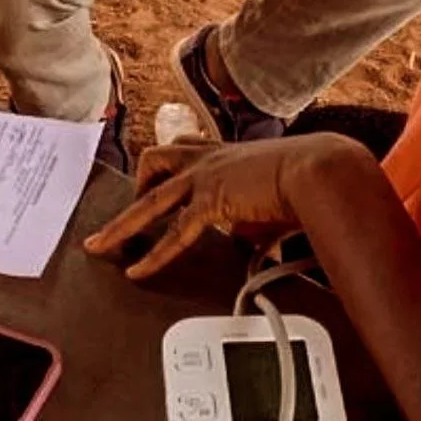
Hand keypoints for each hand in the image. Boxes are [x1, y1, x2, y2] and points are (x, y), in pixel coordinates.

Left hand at [84, 134, 359, 278]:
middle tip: (115, 219)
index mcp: (222, 152)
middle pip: (152, 163)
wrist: (320, 171)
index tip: (148, 181)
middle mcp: (207, 157)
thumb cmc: (305, 182)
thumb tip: (244, 243)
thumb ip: (250, 221)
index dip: (162, 166)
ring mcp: (205, 176)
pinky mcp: (211, 200)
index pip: (180, 149)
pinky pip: (173, 232)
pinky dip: (153, 255)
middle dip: (131, 190)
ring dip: (121, 225)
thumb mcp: (268, 200)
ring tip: (99, 246)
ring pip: (149, 199)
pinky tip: (137, 271)